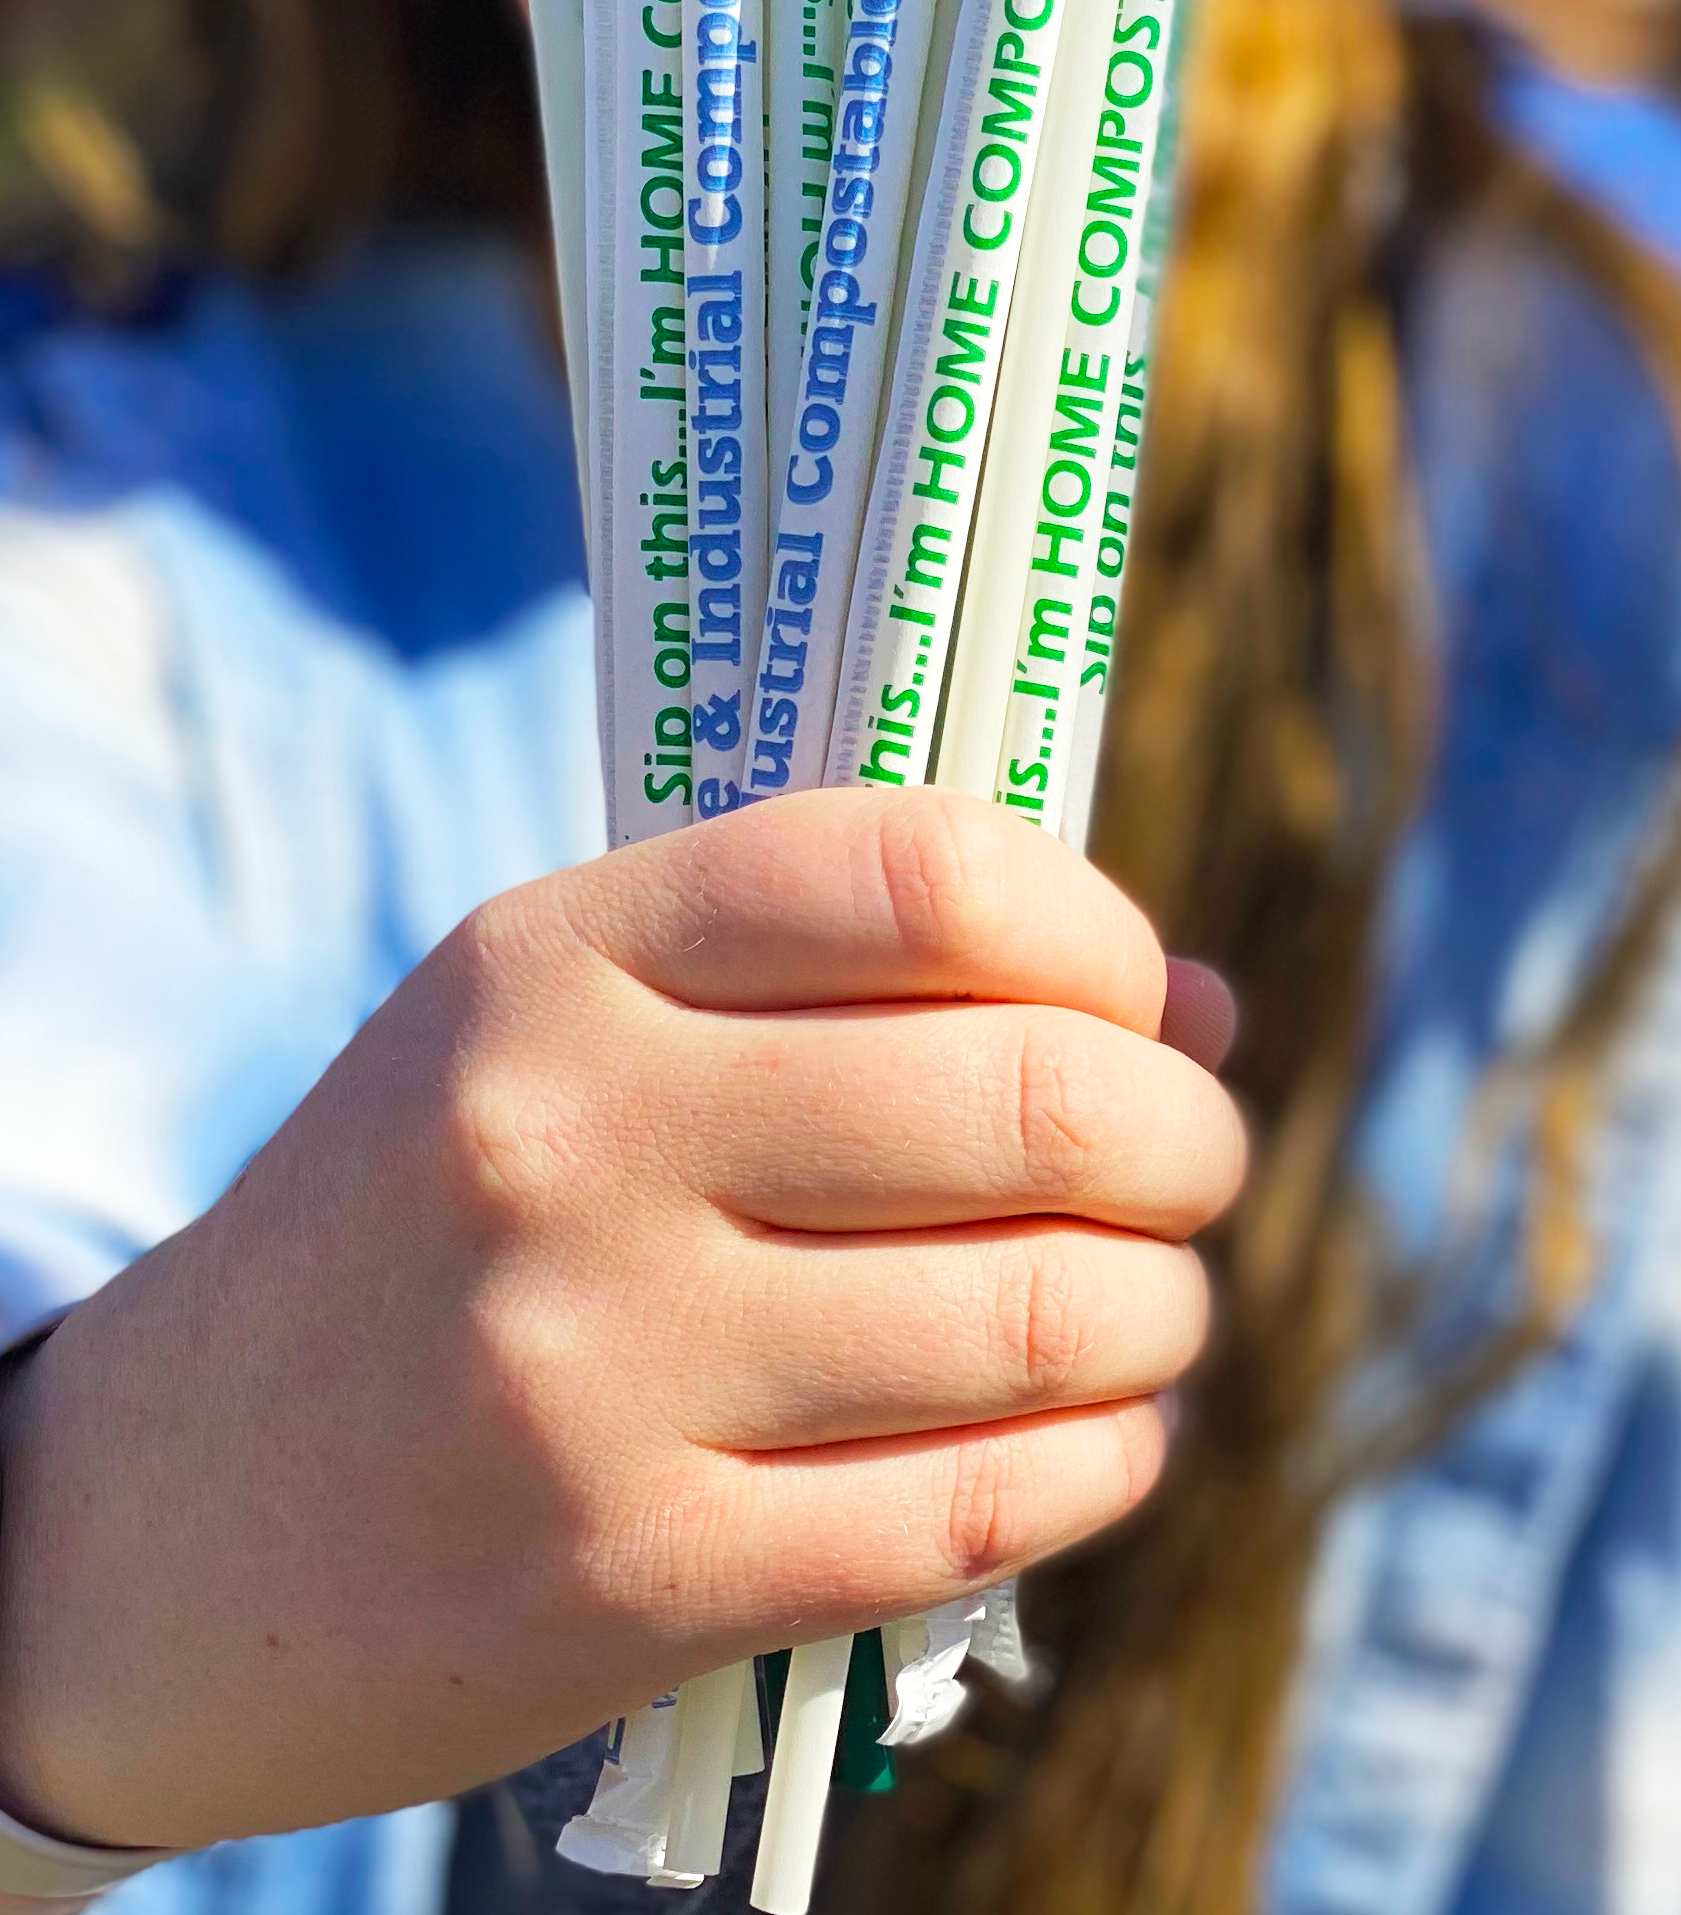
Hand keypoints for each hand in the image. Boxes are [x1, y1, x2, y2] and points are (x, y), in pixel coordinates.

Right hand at [0, 789, 1241, 1851]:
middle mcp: (569, 1139)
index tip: (1132, 995)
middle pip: (1026, 1093)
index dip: (1094, 928)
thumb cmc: (417, 1226)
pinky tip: (1101, 1434)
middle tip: (1187, 1161)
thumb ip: (839, 989)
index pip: (920, 872)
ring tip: (1152, 1305)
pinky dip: (1101, 1464)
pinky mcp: (631, 1580)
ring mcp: (594, 1369)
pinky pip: (977, 1510)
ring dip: (1163, 1310)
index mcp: (553, 958)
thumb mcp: (556, 1031)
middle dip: (1180, 1132)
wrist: (163, 1522)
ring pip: (1038, 1314)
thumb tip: (1198, 1003)